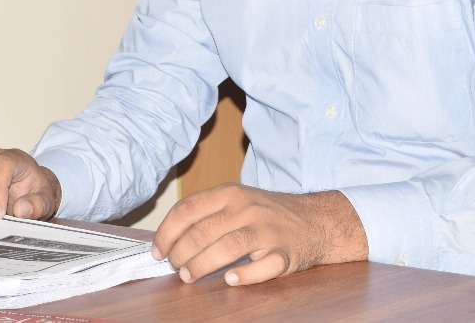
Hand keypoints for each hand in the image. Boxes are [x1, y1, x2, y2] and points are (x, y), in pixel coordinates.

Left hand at [151, 183, 366, 285]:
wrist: (316, 220)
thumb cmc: (267, 213)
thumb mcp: (237, 200)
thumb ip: (207, 214)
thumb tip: (168, 239)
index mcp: (230, 194)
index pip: (188, 210)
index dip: (167, 232)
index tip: (158, 250)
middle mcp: (247, 208)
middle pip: (204, 231)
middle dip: (181, 253)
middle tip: (175, 267)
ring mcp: (268, 230)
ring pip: (228, 247)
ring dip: (202, 265)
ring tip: (189, 276)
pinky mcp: (286, 253)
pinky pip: (264, 266)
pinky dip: (245, 275)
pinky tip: (229, 280)